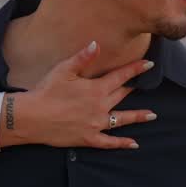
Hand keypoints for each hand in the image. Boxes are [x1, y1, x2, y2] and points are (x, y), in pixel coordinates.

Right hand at [0, 42, 157, 149]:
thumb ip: (83, 57)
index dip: (136, 69)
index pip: (121, 76)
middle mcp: (100, 107)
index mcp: (96, 89)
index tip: (150, 64)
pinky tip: (133, 143)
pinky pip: (109, 142)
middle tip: (148, 85)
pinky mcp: (88, 138)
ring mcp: (95, 124)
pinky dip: (122, 143)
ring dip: (138, 117)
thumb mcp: (64, 70)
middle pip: (122, 95)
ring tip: (152, 115)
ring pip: (121, 120)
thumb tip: (97, 43)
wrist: (33, 117)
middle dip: (134, 88)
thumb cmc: (47, 91)